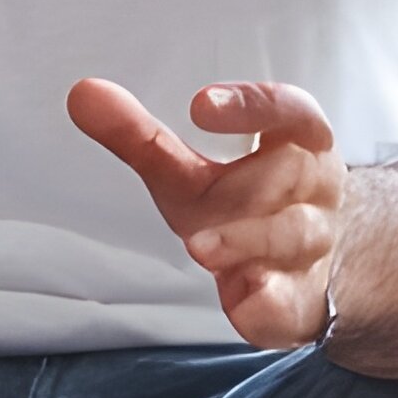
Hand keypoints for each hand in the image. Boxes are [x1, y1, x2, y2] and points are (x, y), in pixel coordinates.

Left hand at [71, 78, 368, 359]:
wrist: (308, 271)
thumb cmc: (246, 205)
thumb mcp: (190, 172)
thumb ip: (141, 138)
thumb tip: (83, 94)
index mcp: (296, 142)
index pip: (288, 110)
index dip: (250, 105)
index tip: (200, 106)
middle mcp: (314, 190)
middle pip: (289, 176)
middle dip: (242, 186)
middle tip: (194, 197)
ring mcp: (313, 246)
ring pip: (294, 237)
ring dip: (247, 240)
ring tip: (201, 246)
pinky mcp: (301, 298)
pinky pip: (293, 299)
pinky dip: (270, 302)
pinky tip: (246, 299)